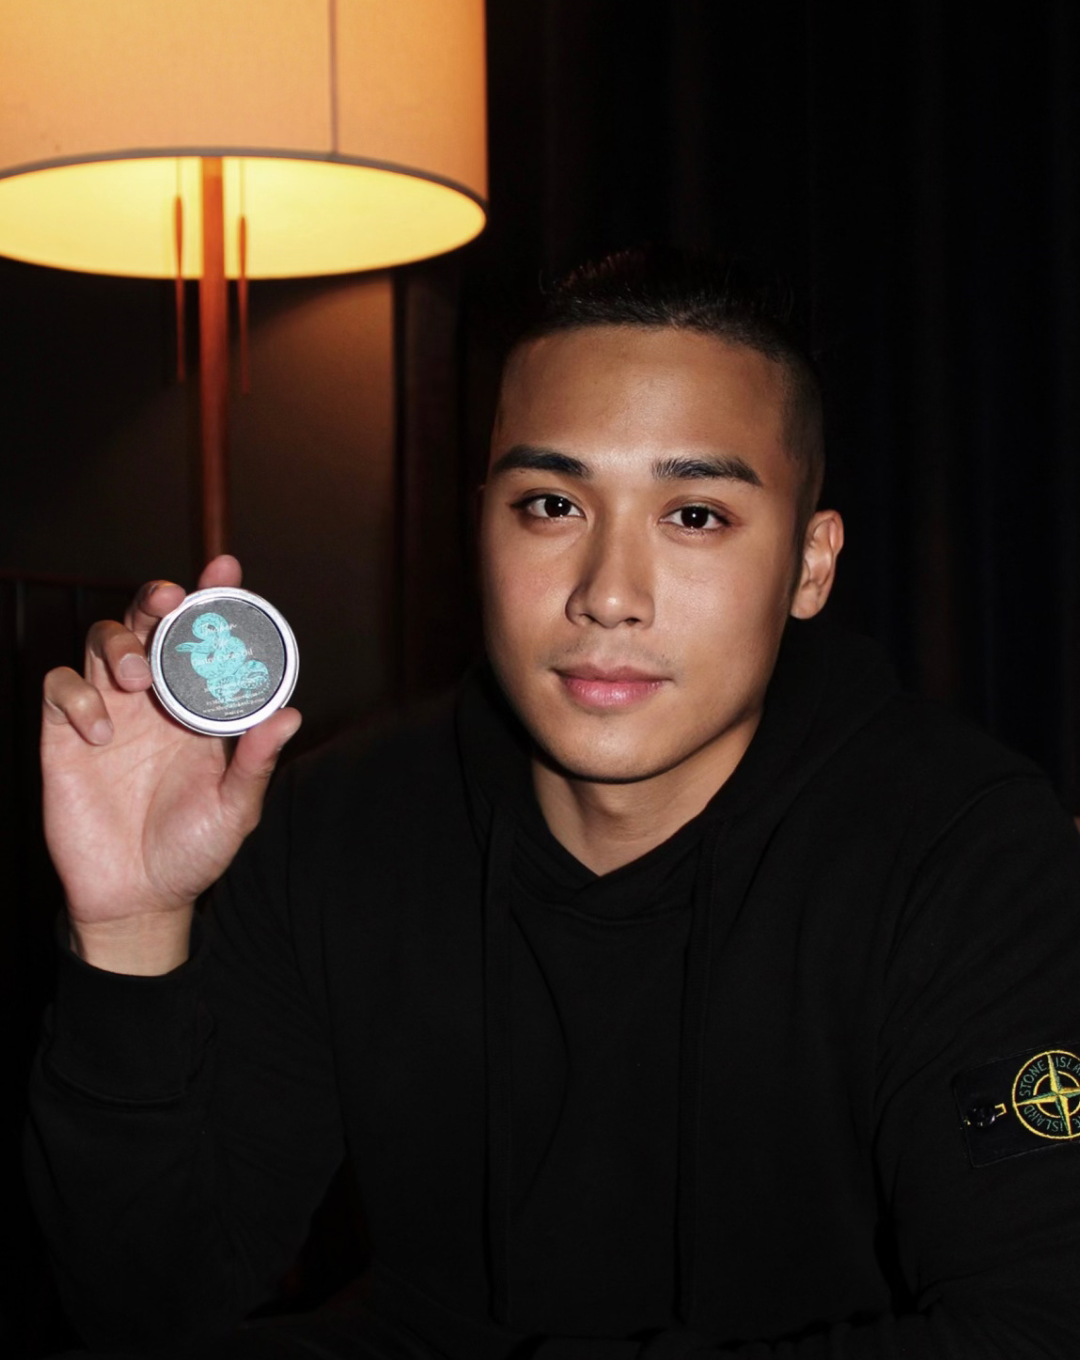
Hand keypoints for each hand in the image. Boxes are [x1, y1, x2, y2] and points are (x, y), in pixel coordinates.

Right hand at [41, 556, 300, 973]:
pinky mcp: (65, 736)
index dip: (213, 597)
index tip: (226, 565)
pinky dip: (77, 697)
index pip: (204, 638)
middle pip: (147, 622)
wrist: (138, 897)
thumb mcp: (234, 809)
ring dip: (119, 645)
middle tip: (171, 600)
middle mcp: (154, 699)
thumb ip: (254, 763)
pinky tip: (100, 735)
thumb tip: (289, 715)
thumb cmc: (193, 849)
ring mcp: (108, 712)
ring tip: (136, 680)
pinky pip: (60, 689)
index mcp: (198, 707)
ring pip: (102, 642)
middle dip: (157, 599)